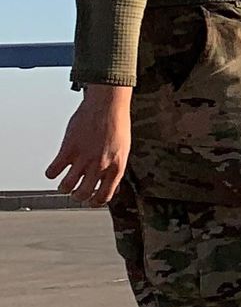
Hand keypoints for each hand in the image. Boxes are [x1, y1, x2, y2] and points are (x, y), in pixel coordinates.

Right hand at [46, 85, 131, 206]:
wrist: (108, 104)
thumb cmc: (117, 124)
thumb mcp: (123, 150)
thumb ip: (116, 169)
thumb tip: (114, 187)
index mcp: (116, 167)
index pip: (104, 195)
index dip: (95, 202)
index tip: (90, 201)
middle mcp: (100, 165)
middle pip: (83, 194)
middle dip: (77, 196)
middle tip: (75, 192)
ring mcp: (83, 158)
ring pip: (66, 186)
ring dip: (63, 187)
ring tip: (64, 183)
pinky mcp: (68, 149)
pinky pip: (53, 170)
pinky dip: (51, 173)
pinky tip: (54, 169)